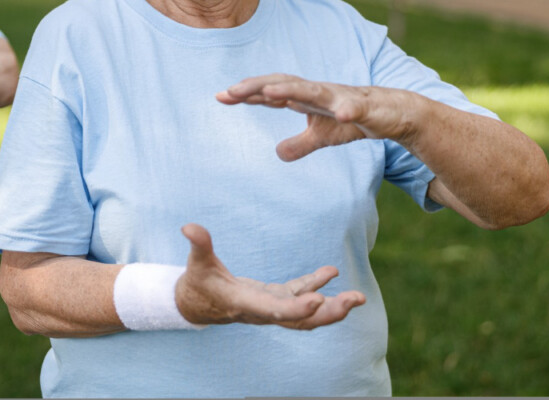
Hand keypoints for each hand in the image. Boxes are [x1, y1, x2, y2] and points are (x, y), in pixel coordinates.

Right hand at [174, 224, 364, 329]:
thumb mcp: (196, 264)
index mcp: (245, 305)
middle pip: (300, 321)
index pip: (274, 311)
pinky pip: (299, 296)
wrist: (196, 305)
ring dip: (332, 307)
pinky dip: (316, 286)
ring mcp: (271, 308)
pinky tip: (331, 273)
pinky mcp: (273, 299)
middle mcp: (263, 312)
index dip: (296, 308)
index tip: (319, 300)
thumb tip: (189, 227)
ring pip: (306, 316)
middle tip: (355, 300)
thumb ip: (199, 245)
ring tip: (358, 297)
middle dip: (329, 313)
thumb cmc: (197, 283)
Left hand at [217, 73, 421, 161]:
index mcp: (305, 98)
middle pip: (283, 85)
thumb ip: (299, 143)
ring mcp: (340, 96)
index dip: (246, 94)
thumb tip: (277, 154)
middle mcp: (318, 92)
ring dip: (291, 91)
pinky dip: (348, 109)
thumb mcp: (322, 136)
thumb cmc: (354, 117)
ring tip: (268, 93)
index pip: (270, 93)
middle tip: (230, 92)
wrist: (395, 113)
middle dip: (257, 87)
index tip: (219, 96)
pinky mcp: (364, 107)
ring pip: (312, 90)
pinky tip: (342, 113)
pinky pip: (355, 107)